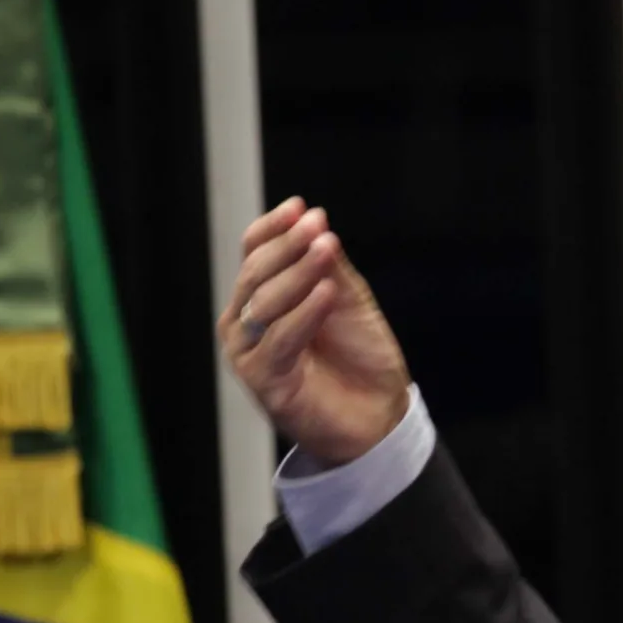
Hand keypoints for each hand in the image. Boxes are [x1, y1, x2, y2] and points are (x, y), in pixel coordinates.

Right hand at [219, 197, 410, 465]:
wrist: (378, 414)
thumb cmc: (358, 356)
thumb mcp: (347, 300)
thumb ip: (328, 266)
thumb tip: (314, 221)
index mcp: (258, 299)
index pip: (254, 253)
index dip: (274, 228)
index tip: (301, 207)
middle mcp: (244, 324)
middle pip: (255, 274)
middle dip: (288, 246)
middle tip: (317, 226)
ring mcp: (248, 354)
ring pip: (264, 303)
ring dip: (297, 273)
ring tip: (326, 250)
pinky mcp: (263, 382)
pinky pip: (280, 340)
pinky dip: (304, 314)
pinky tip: (327, 293)